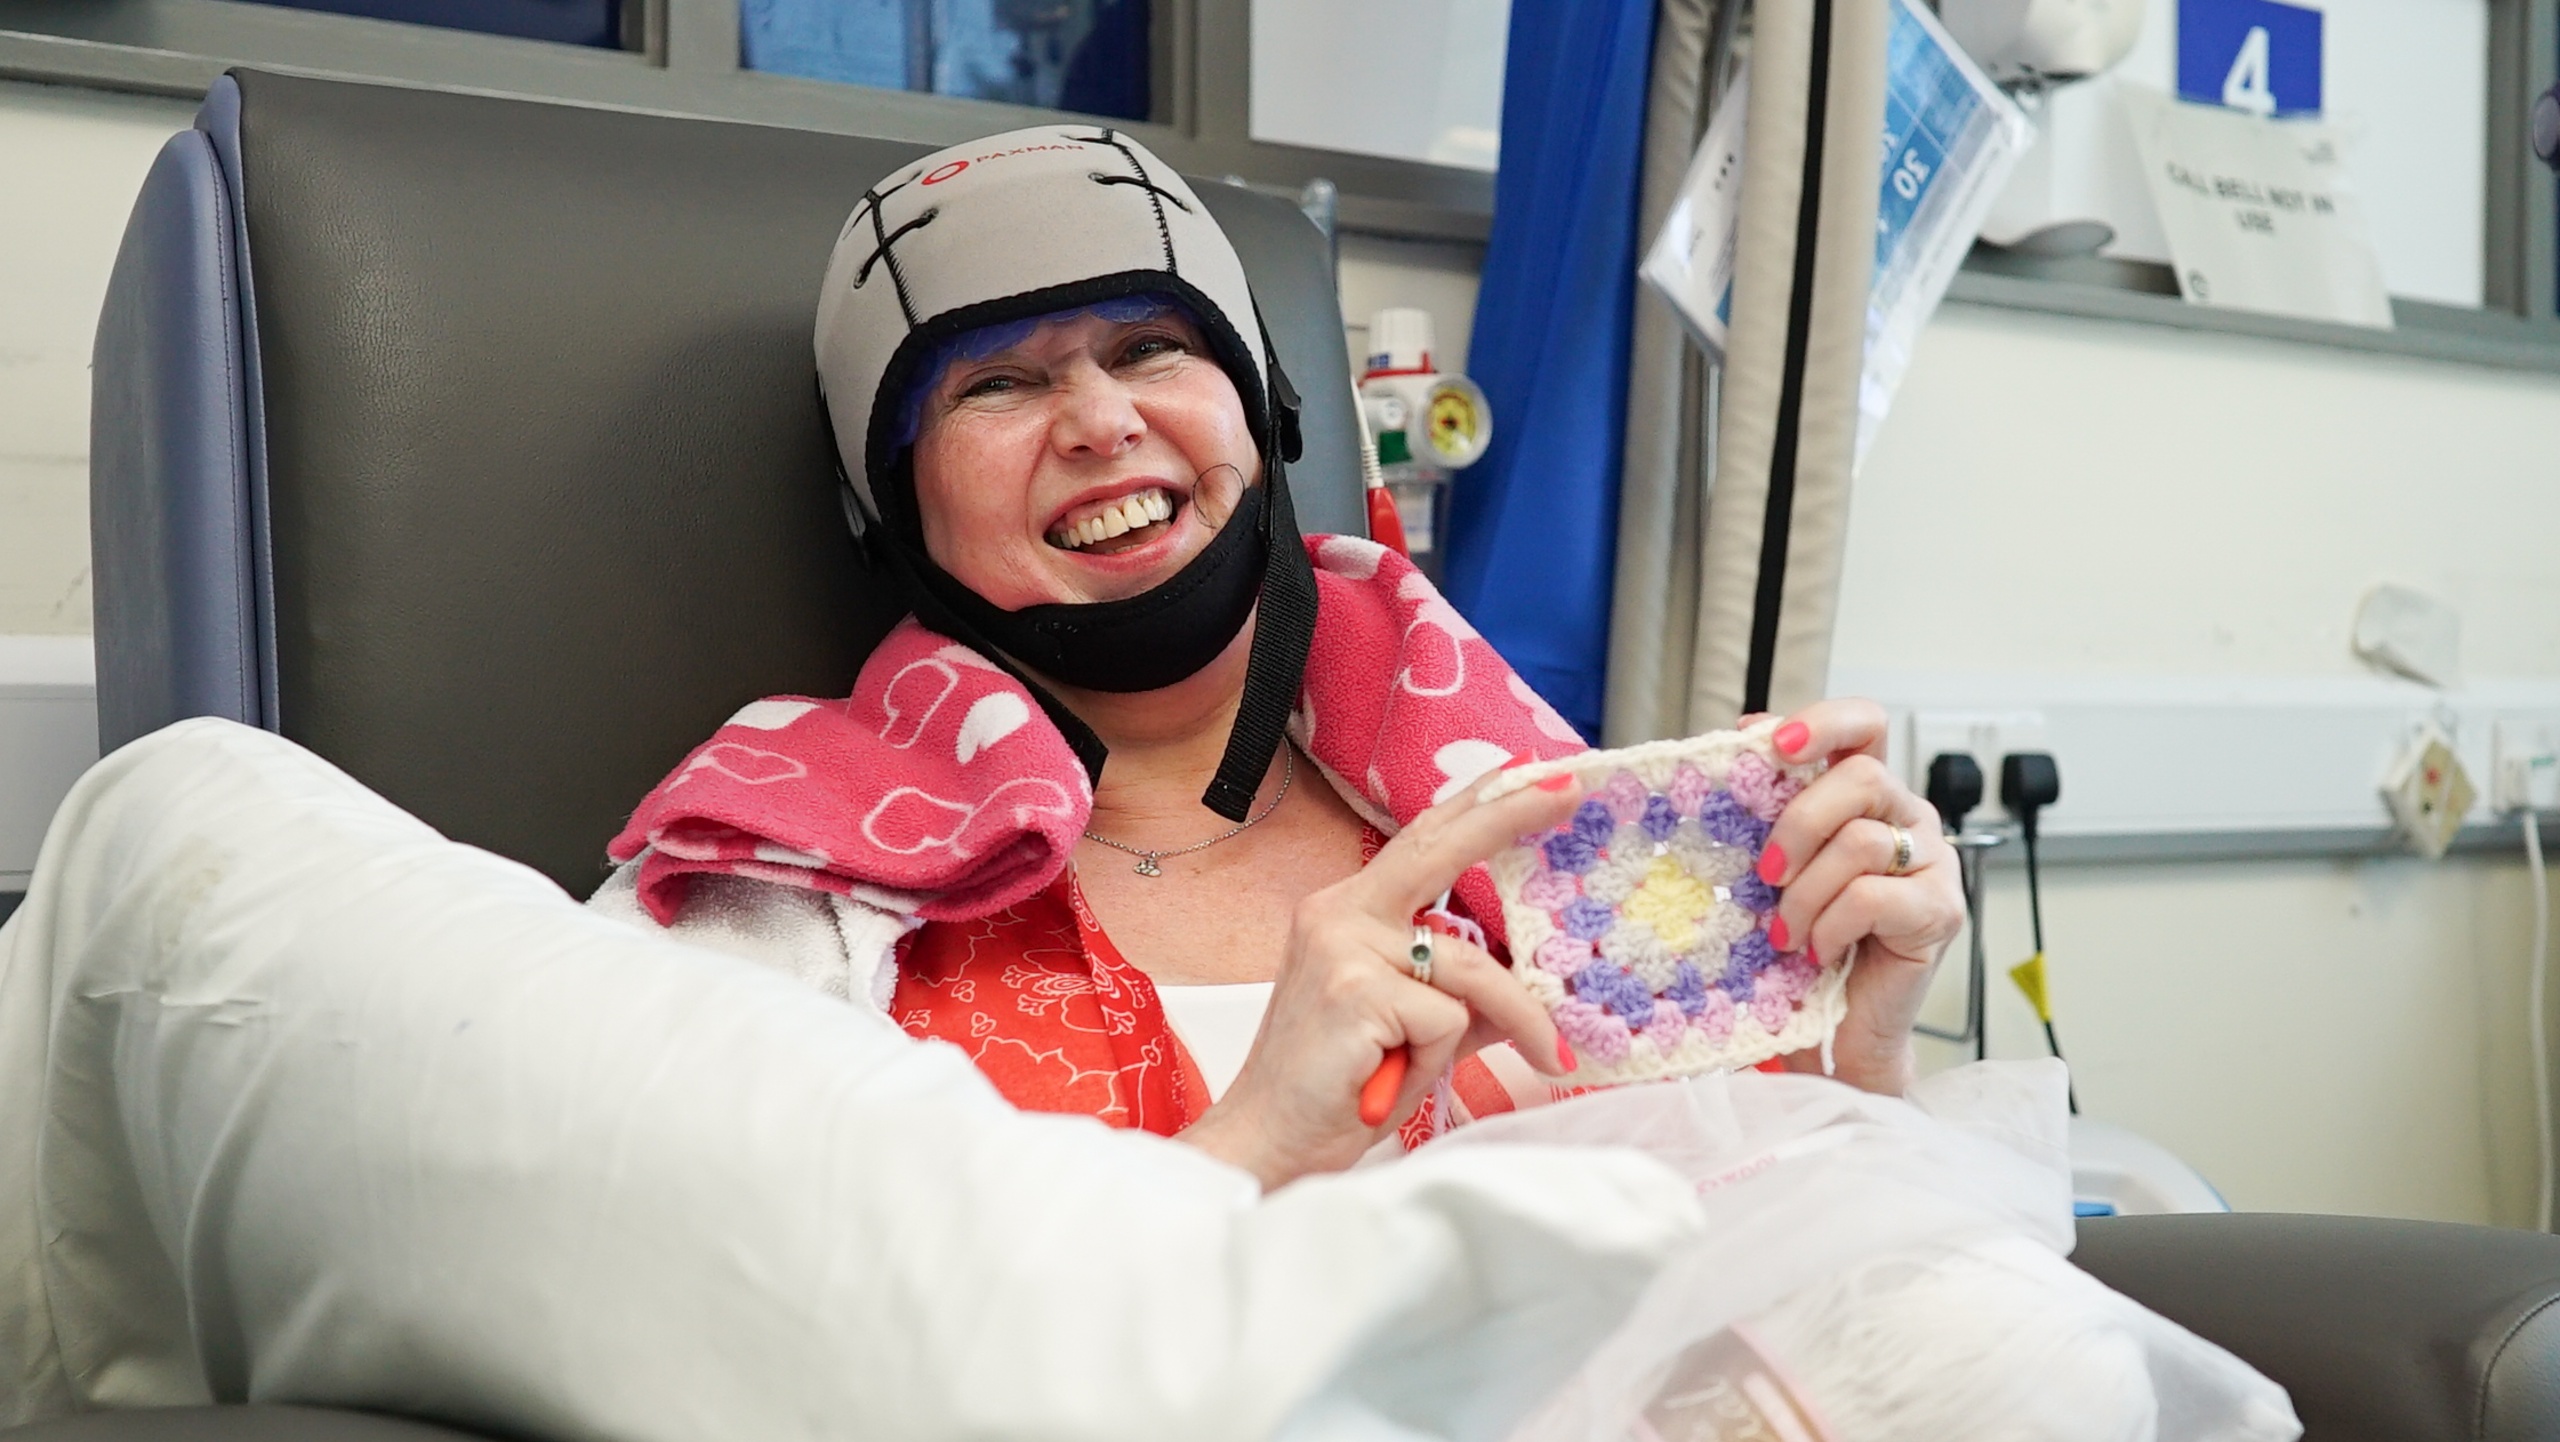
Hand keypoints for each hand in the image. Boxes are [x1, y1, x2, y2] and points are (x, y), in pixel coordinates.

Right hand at [1179, 767, 1583, 1189]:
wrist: (1266, 1142)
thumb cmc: (1337, 1089)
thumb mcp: (1415, 1031)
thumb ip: (1466, 997)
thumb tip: (1532, 984)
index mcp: (1346, 912)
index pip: (1421, 843)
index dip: (1478, 806)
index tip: (1530, 773)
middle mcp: (1338, 914)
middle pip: (1438, 848)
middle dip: (1509, 813)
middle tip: (1570, 788)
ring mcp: (1342, 948)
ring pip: (1470, 969)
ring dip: (1516, 1021)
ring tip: (1541, 1059)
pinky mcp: (1355, 991)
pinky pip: (1447, 1017)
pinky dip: (1439, 1058)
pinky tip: (1395, 1078)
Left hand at [1755, 699, 1964, 1094]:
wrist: (1833, 1029)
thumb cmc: (1801, 944)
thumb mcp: (1777, 866)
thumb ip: (1770, 805)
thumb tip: (1743, 733)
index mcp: (1869, 796)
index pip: (1865, 726)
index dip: (1825, 721)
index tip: (1775, 743)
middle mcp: (1909, 818)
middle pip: (1862, 778)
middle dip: (1800, 823)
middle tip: (1766, 872)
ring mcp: (1934, 863)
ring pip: (1860, 842)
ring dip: (1806, 893)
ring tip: (1786, 933)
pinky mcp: (1942, 910)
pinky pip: (1873, 896)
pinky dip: (1831, 926)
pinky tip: (1819, 950)